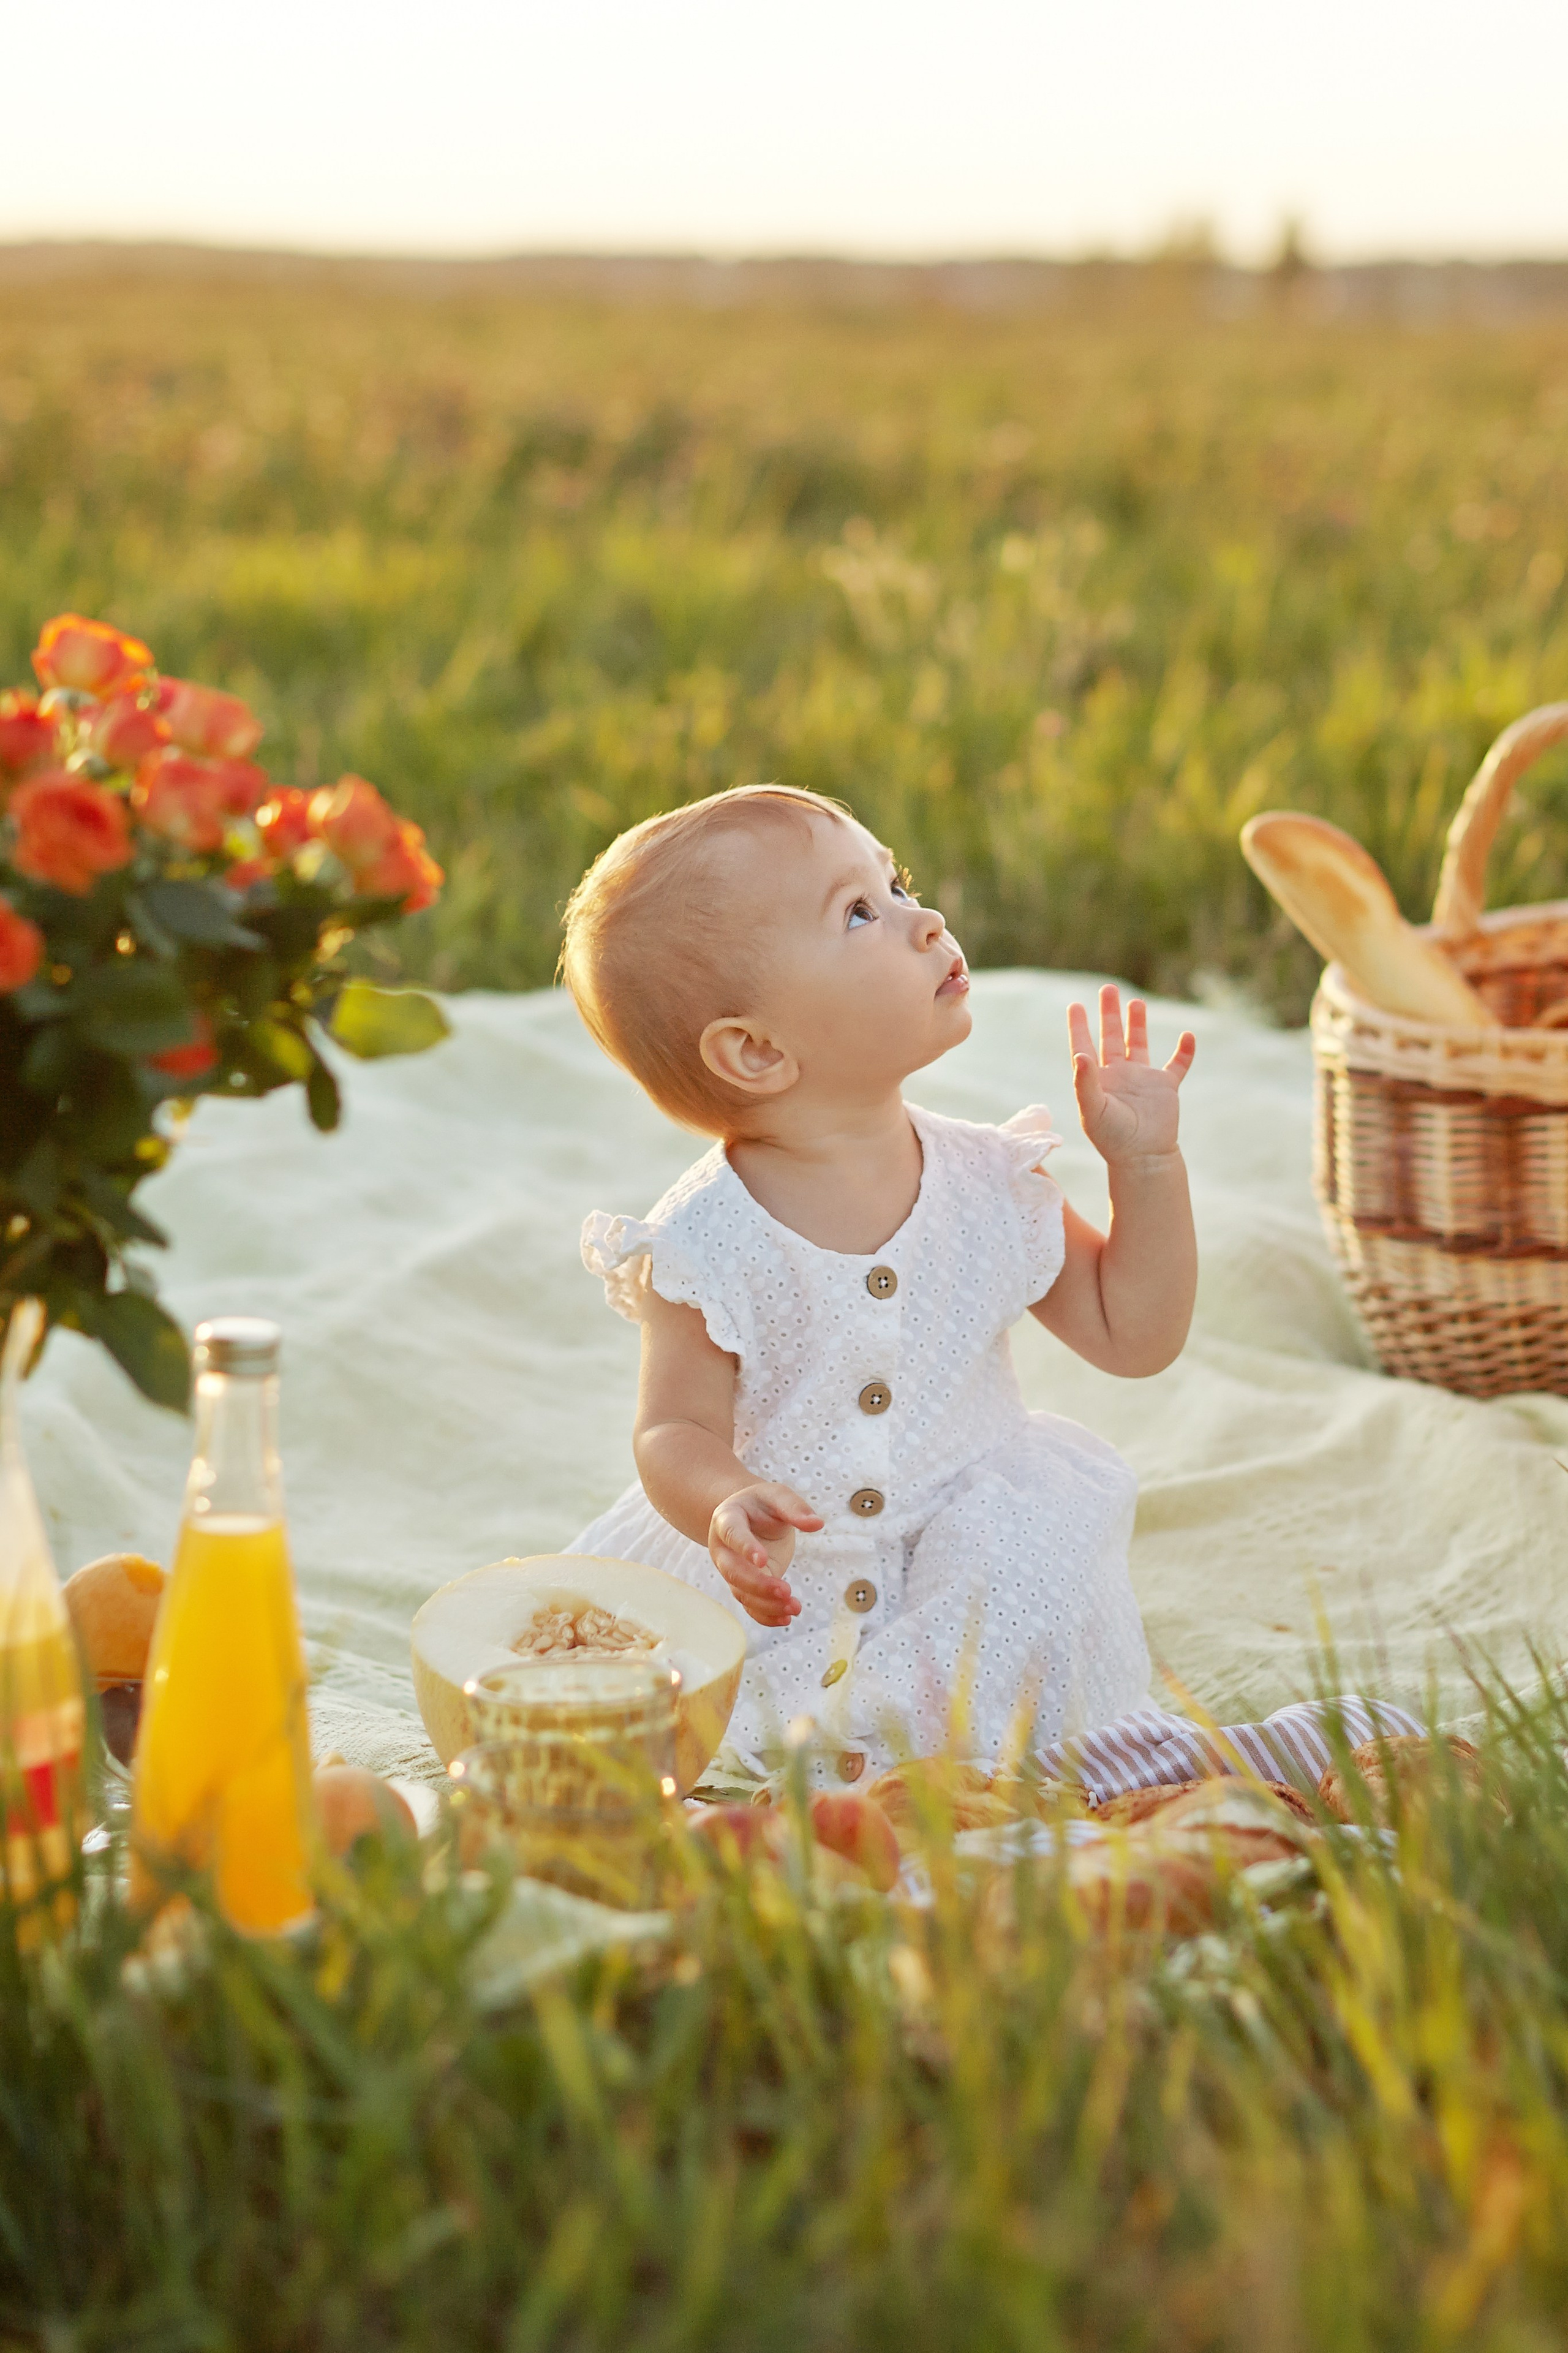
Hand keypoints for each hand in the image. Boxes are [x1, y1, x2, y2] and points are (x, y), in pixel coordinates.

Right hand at [709, 1482, 820, 1626]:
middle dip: (758, 1584)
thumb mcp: (777, 1495)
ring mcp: (731, 1570)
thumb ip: (794, 1507)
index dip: (745, 1547)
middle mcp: (723, 1549)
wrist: (750, 1516)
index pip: (732, 1534)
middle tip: (785, 1590)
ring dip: (766, 1604)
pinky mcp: (744, 1586)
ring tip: (795, 1607)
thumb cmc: (763, 1504)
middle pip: (733, 1572)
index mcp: (726, 1519)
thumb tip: (816, 1523)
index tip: (763, 1560)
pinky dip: (766, 1616)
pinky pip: (749, 1605)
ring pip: (741, 1593)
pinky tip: (786, 1618)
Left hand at [1068, 985, 1195, 1166]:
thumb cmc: (1113, 1138)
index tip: (1075, 1005)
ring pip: (1138, 1044)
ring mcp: (1142, 1080)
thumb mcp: (1094, 1110)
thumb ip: (1085, 1083)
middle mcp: (1118, 1075)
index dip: (1079, 1026)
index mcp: (1097, 1080)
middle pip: (1111, 1037)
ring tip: (1135, 1002)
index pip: (1085, 1046)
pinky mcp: (1165, 1087)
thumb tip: (1079, 1054)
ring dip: (1137, 1024)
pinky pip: (1177, 1065)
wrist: (1143, 1157)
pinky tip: (1187, 1036)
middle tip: (1108, 989)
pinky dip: (1184, 1052)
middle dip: (1109, 1014)